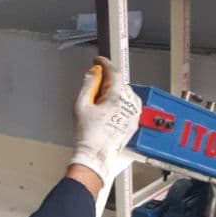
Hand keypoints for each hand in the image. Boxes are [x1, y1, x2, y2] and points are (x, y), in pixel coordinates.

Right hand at [70, 56, 141, 184]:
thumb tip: (93, 73)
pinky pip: (130, 105)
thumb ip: (87, 85)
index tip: (99, 60)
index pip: (114, 72)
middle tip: (95, 85)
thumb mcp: (80, 106)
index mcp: (116, 99)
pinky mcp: (135, 122)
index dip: (105, 63)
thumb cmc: (87, 135)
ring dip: (114, 91)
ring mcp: (134, 115)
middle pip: (120, 82)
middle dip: (107, 80)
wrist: (96, 156)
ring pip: (126, 93)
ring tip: (101, 101)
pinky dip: (121, 102)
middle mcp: (129, 105)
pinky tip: (110, 108)